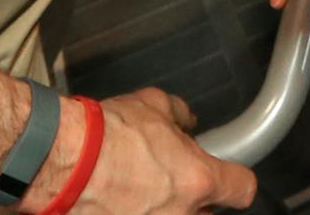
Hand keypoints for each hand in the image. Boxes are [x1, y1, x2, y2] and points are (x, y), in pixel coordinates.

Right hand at [21, 85, 253, 214]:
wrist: (67, 162)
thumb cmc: (110, 134)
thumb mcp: (153, 104)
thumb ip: (180, 115)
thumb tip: (189, 121)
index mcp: (198, 180)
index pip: (242, 190)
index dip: (236, 180)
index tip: (227, 176)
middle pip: (208, 214)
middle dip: (196, 198)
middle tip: (174, 179)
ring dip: (167, 208)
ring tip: (142, 190)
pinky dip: (139, 211)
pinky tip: (123, 199)